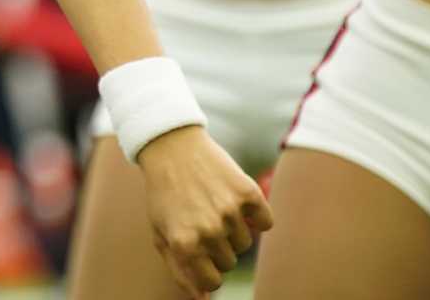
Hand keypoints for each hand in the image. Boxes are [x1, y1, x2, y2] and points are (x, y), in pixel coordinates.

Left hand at [136, 126, 271, 296]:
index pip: (212, 282)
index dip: (207, 270)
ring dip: (234, 229)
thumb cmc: (165, 196)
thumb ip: (180, 272)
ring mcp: (229, 211)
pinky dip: (258, 216)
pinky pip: (266, 222)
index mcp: (184, 244)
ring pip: (246, 243)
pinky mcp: (247, 192)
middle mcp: (208, 230)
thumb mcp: (162, 235)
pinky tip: (237, 200)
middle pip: (230, 262)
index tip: (201, 254)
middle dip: (218, 247)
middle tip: (202, 220)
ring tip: (214, 205)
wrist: (173, 148)